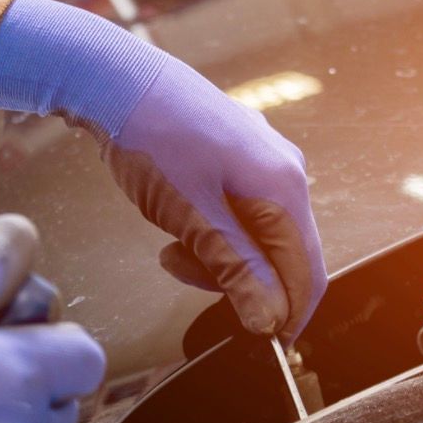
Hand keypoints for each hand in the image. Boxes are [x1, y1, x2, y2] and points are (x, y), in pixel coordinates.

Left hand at [0, 0, 326, 338]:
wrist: (115, 77)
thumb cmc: (152, 138)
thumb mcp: (193, 218)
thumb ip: (236, 271)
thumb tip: (268, 320)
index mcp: (283, 187)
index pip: (308, 271)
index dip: (291, 314)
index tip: (268, 345)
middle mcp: (285, 171)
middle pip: (284, 255)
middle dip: (239, 280)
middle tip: (185, 272)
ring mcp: (264, 160)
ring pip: (258, 236)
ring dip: (219, 256)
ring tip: (172, 248)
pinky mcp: (240, 155)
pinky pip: (242, 212)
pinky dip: (213, 230)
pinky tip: (178, 221)